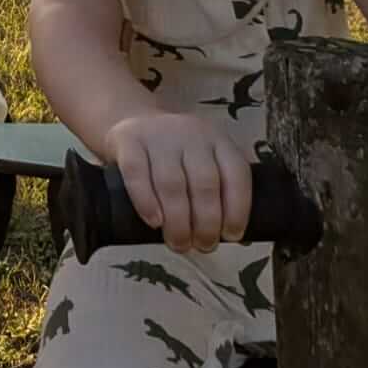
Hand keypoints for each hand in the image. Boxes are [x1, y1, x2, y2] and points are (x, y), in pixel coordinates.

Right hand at [103, 113, 251, 253]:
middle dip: (206, 223)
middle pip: (204, 183)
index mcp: (217, 140)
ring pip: (171, 183)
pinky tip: (154, 222)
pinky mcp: (127, 140)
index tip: (231, 236)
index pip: (236, 174)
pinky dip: (146, 202)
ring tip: (179, 243)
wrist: (133, 120)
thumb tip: (241, 238)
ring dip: (178, 222)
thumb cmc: (176, 155)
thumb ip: (223, 191)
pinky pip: (136, 173)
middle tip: (202, 246)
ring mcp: (157, 135)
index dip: (237, 210)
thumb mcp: (206, 161)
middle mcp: (190, 134)